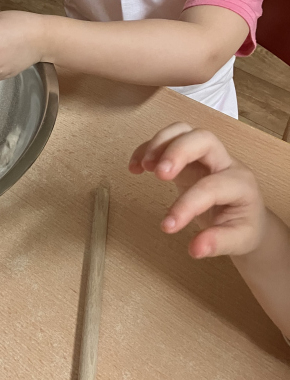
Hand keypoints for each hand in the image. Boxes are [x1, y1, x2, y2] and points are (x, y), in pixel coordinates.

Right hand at [129, 123, 266, 258]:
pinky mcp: (187, 156)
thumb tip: (195, 249)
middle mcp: (224, 161)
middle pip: (203, 138)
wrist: (245, 214)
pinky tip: (135, 167)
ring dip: (159, 143)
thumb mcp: (238, 241)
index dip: (187, 205)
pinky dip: (147, 147)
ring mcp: (204, 155)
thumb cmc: (242, 226)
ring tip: (143, 166)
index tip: (167, 227)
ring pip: (183, 131)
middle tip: (157, 173)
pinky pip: (167, 139)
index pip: (211, 187)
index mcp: (240, 183)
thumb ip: (218, 243)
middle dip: (177, 151)